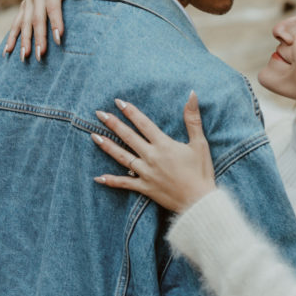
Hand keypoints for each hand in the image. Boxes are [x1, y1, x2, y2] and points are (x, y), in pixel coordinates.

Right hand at [4, 0, 87, 60]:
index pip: (53, 8)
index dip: (55, 22)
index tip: (58, 39)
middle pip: (37, 19)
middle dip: (38, 38)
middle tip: (41, 55)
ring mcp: (27, 3)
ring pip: (24, 24)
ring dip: (23, 41)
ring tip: (24, 57)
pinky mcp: (22, 9)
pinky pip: (15, 24)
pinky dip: (11, 38)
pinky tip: (7, 52)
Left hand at [92, 93, 215, 211]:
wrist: (199, 201)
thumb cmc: (201, 171)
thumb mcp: (199, 143)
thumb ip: (193, 118)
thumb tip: (192, 94)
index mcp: (164, 145)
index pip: (143, 124)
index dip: (130, 112)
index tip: (118, 102)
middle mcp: (151, 157)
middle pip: (128, 137)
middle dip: (113, 124)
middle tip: (99, 114)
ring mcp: (146, 173)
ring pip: (122, 157)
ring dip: (107, 146)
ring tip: (94, 136)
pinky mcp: (145, 188)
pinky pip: (125, 183)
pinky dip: (111, 181)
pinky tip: (98, 177)